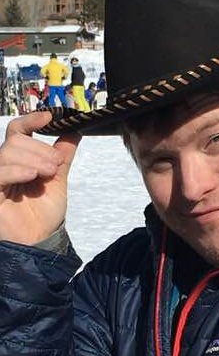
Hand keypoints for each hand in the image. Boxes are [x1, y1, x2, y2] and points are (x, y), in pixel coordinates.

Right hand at [0, 112, 80, 244]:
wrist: (40, 239)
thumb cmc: (44, 211)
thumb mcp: (58, 178)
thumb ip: (63, 155)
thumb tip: (75, 130)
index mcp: (20, 160)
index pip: (18, 131)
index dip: (31, 120)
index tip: (49, 117)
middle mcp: (5, 166)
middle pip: (16, 140)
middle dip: (41, 149)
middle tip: (56, 165)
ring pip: (8, 152)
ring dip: (35, 159)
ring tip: (49, 173)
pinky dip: (17, 170)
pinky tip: (32, 176)